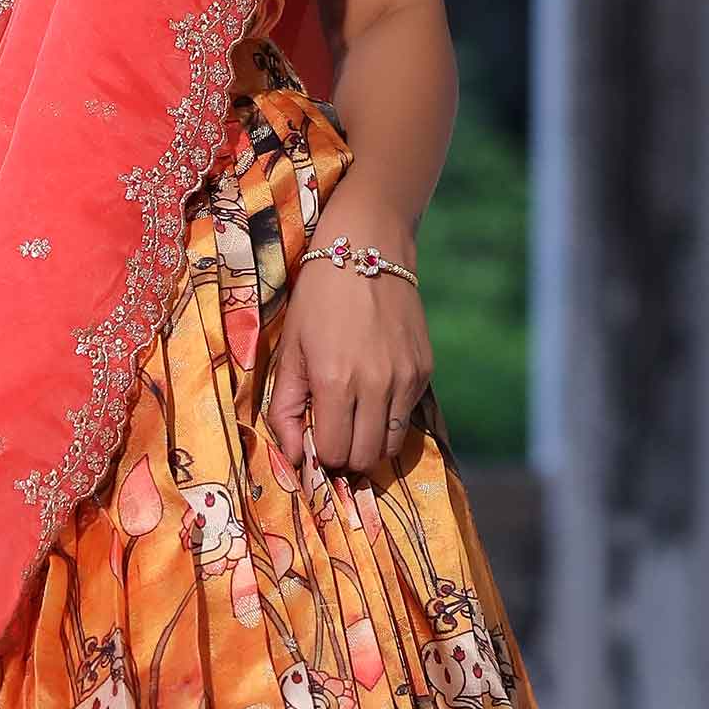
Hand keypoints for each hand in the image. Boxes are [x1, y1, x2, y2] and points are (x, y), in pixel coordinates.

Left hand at [265, 235, 432, 479]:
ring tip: (353, 420)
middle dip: (345, 456)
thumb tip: (294, 457)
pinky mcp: (424, 370)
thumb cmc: (317, 299)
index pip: (334, 453)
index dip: (320, 455)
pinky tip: (373, 393)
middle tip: (333, 434)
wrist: (367, 250)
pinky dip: (388, 418)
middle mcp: (375, 385)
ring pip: (390, 445)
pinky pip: (407, 417)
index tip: (313, 439)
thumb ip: (285, 408)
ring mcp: (405, 379)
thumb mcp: (290, 351)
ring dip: (369, 443)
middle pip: (365, 458)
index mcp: (334, 381)